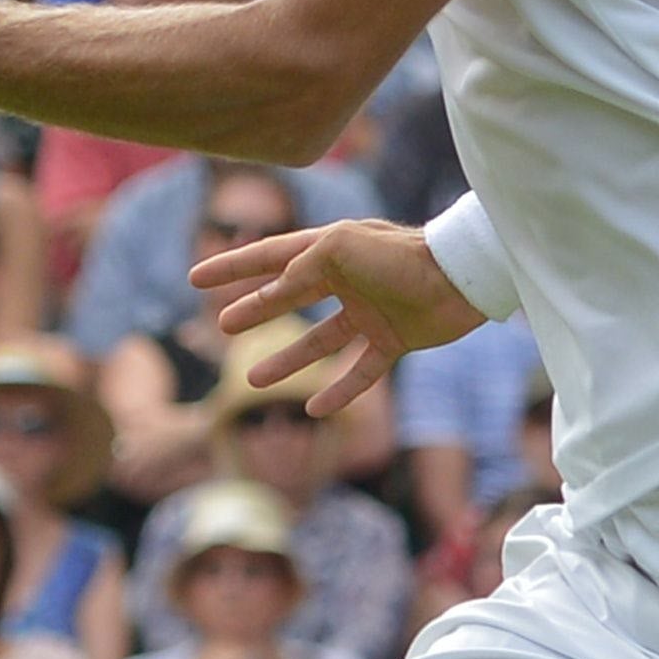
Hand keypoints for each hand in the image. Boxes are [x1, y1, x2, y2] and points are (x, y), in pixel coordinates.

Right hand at [194, 218, 480, 417]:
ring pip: (319, 341)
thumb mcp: (340, 250)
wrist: (462, 279)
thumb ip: (300, 268)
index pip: (270, 256)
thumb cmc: (401, 257)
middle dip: (255, 311)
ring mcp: (370, 311)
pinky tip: (315, 408)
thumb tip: (274, 290)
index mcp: (331, 249)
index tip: (196, 278)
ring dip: (287, 360)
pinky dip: (339, 390)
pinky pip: (360, 371)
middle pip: (291, 298)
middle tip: (222, 326)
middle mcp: (348, 279)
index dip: (232, 266)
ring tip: (254, 378)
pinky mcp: (394, 340)